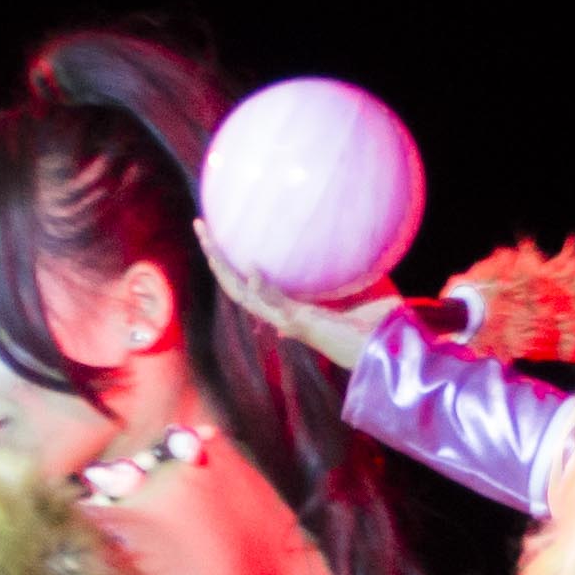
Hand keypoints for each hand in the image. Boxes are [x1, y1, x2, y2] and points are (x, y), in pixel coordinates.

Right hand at [205, 245, 389, 369]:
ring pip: (241, 294)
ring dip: (222, 268)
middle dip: (214, 254)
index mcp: (285, 302)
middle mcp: (277, 311)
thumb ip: (349, 266)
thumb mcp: (354, 285)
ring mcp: (284, 319)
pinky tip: (252, 268)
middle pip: (233, 282)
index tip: (218, 233)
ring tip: (209, 242)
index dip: (230, 259)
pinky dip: (260, 288)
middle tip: (199, 225)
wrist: (374, 350)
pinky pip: (272, 305)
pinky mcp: (297, 325)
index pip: (246, 279)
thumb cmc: (368, 324)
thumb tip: (360, 239)